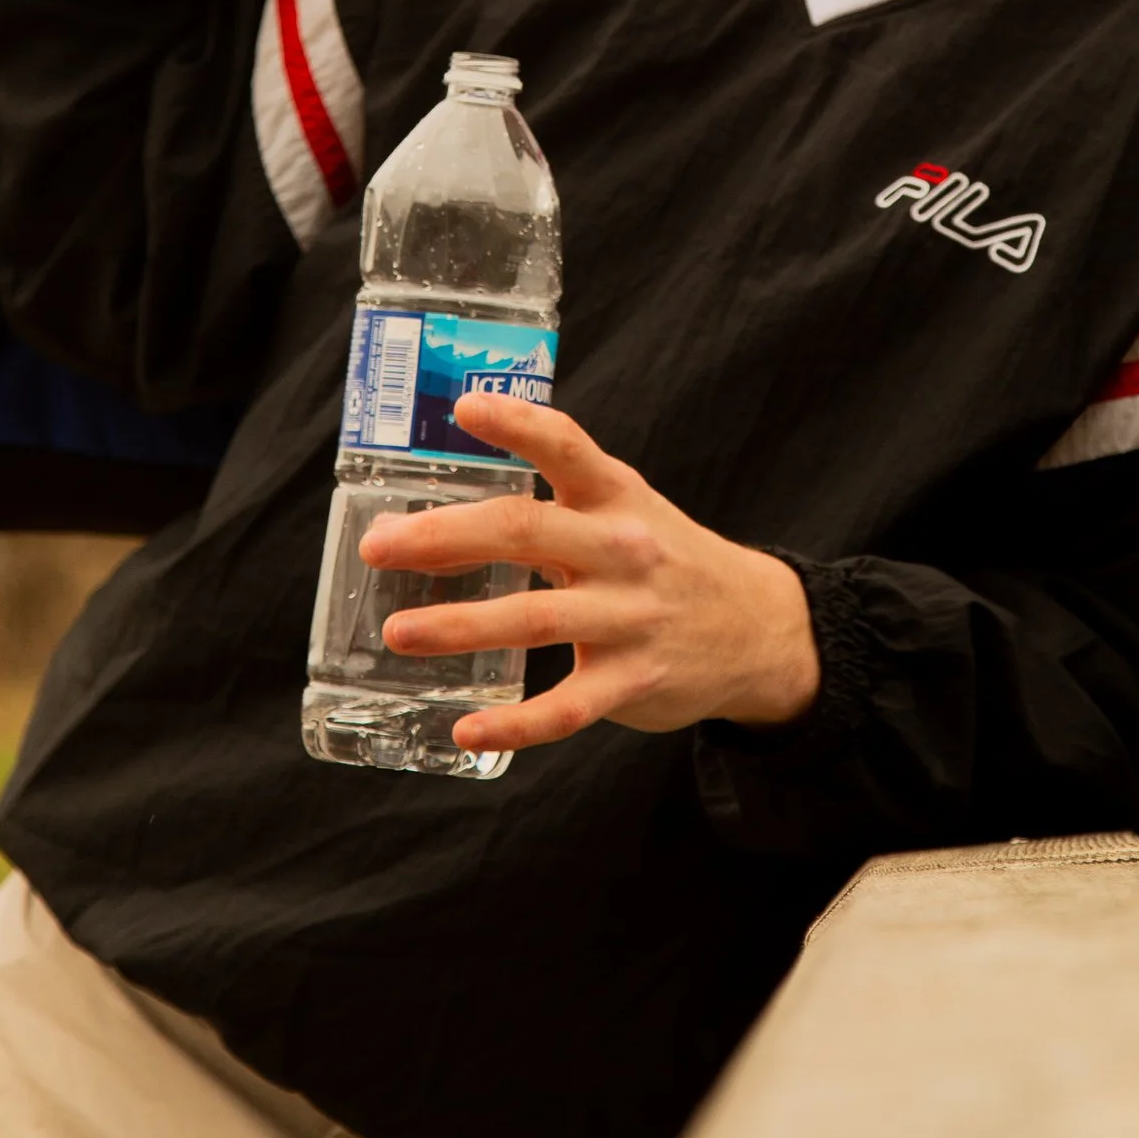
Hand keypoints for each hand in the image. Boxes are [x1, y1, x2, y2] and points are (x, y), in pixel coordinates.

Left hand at [366, 395, 820, 754]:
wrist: (758, 629)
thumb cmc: (664, 559)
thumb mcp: (624, 510)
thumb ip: (552, 503)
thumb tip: (437, 517)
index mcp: (616, 496)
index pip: (566, 446)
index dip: (517, 424)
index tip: (465, 409)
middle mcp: (623, 549)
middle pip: (527, 532)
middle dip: (446, 537)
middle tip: (380, 544)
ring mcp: (630, 618)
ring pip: (534, 620)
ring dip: (459, 626)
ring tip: (398, 631)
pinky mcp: (633, 681)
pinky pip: (566, 708)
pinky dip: (515, 724)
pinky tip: (466, 728)